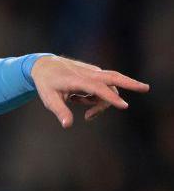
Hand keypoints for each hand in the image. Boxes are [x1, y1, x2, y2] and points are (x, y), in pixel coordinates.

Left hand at [30, 56, 149, 127]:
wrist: (44, 65)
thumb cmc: (46, 83)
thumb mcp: (49, 98)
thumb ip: (60, 111)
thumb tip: (67, 125)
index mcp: (77, 79)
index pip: (97, 88)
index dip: (110, 98)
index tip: (123, 106)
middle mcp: (88, 74)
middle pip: (113, 77)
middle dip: (130, 83)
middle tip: (146, 88)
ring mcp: (92, 72)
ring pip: (109, 87)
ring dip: (101, 103)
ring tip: (86, 115)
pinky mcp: (93, 73)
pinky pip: (102, 89)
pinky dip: (95, 98)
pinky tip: (77, 99)